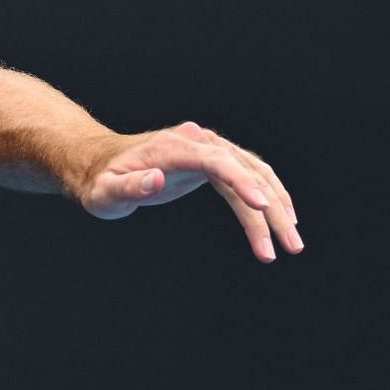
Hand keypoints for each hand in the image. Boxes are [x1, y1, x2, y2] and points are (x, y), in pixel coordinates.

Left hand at [78, 121, 302, 262]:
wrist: (98, 166)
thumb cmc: (100, 182)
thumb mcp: (105, 191)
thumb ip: (129, 187)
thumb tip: (156, 180)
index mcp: (175, 147)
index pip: (218, 161)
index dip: (242, 182)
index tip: (261, 206)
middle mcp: (199, 143)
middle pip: (246, 171)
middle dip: (271, 210)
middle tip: (289, 246)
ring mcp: (209, 151)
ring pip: (255, 177)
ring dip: (277, 210)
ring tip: (292, 245)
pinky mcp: (212, 164)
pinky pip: (247, 181)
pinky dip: (265, 202)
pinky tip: (280, 223)